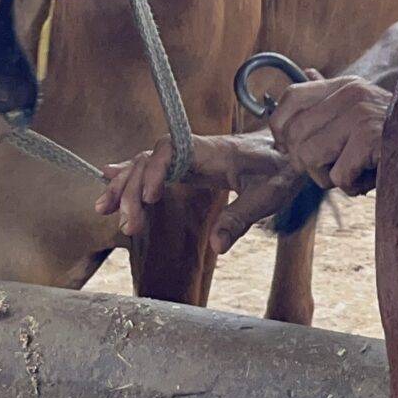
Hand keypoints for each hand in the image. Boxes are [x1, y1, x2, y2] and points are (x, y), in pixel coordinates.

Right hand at [97, 131, 290, 240]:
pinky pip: (155, 167)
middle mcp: (196, 149)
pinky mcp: (190, 166)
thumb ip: (241, 218)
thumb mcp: (268, 197)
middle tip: (126, 225)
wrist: (292, 150)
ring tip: (104, 210)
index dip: (155, 171)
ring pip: (147, 164)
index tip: (150, 199)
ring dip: (125, 185)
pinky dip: (133, 176)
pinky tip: (110, 180)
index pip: (171, 149)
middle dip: (133, 189)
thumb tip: (216, 247)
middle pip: (151, 160)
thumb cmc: (283, 170)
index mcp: (213, 151)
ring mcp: (190, 157)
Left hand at [267, 73, 393, 195]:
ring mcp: (360, 113)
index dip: (280, 129)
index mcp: (345, 85)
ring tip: (354, 173)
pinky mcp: (371, 137)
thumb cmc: (397, 138)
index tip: (290, 149)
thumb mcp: (362, 110)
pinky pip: (336, 176)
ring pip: (308, 157)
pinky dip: (352, 187)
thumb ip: (331, 97)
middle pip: (293, 135)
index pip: (290, 98)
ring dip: (328, 178)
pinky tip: (372, 177)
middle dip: (308, 163)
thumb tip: (305, 71)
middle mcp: (350, 93)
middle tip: (333, 168)